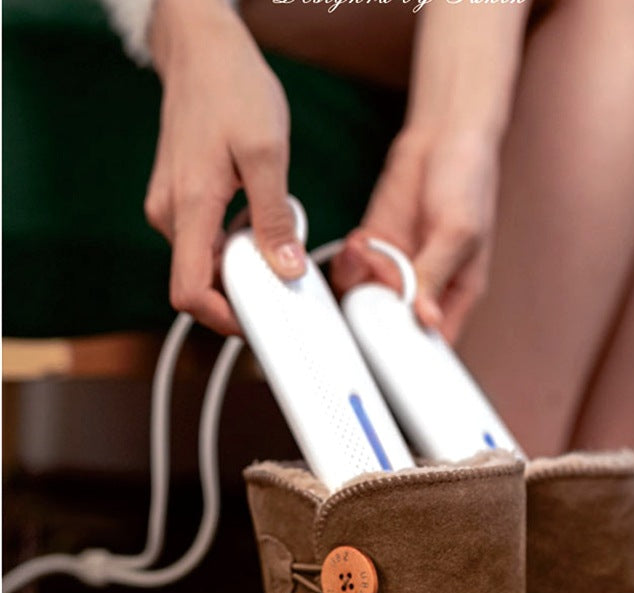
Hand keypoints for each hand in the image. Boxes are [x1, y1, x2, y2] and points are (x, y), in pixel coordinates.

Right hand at [145, 0, 303, 333]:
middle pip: (199, 283)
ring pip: (205, 263)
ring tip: (274, 238)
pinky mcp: (179, 200)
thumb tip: (285, 268)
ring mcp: (170, 207)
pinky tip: (258, 221)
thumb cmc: (232, 89)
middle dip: (241, 291)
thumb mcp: (267, 152)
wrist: (203, 49)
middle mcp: (169, 215)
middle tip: (282, 276)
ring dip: (241, 265)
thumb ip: (274, 217)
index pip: (189, 292)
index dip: (222, 319)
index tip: (257, 323)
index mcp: (188, 209)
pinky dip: (233, 245)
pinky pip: (205, 241)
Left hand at [331, 125, 499, 343]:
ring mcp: (397, 268)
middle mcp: (424, 288)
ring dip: (359, 280)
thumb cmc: (468, 182)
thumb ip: (436, 275)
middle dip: (375, 312)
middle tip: (373, 287)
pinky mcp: (374, 247)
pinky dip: (350, 260)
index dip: (412, 352)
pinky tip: (360, 242)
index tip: (391, 347)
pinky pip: (352, 268)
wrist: (444, 135)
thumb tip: (425, 318)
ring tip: (366, 252)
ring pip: (366, 298)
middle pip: (391, 325)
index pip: (433, 341)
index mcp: (455, 294)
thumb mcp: (459, 232)